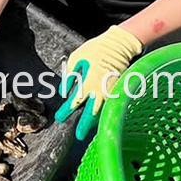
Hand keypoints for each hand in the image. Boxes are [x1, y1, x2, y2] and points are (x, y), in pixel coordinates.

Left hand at [56, 26, 142, 140]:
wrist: (120, 44)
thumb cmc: (96, 49)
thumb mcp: (76, 58)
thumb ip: (69, 75)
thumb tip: (64, 91)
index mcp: (89, 81)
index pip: (75, 101)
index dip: (67, 111)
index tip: (60, 118)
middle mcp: (101, 89)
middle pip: (92, 113)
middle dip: (85, 125)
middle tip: (79, 135)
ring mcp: (111, 91)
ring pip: (103, 111)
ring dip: (95, 120)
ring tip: (88, 128)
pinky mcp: (118, 89)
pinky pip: (109, 104)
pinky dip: (103, 112)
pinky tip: (99, 117)